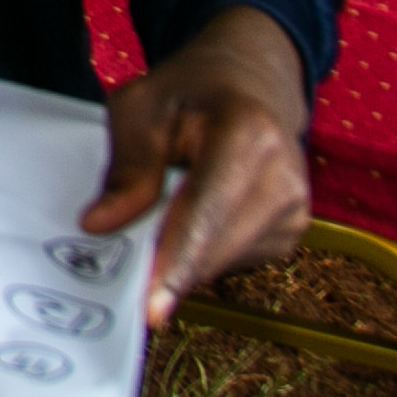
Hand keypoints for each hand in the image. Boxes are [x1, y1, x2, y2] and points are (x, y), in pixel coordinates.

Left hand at [83, 4, 309, 327]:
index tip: (151, 312)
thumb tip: (100, 226)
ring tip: (157, 212)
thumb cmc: (190, 91)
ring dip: (179, 256)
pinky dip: (198, 253)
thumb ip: (126, 166)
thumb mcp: (140, 106)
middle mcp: (285, 179)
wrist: (252, 84)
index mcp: (248, 133)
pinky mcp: (290, 235)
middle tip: (111, 260)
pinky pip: (229, 263)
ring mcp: (295, 212)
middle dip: (162, 263)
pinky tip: (186, 218)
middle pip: (214, 248)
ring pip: (219, 263)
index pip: (207, 211)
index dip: (176, 262)